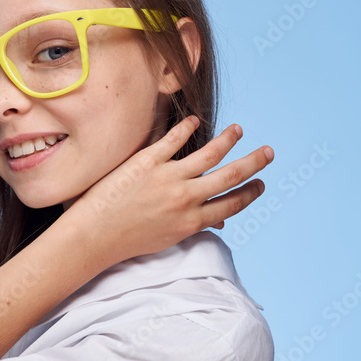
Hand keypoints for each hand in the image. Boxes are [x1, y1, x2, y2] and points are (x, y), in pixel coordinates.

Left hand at [66, 116, 272, 265]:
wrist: (92, 236)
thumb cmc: (127, 240)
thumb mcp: (167, 239)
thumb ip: (193, 227)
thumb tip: (218, 223)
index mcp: (191, 222)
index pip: (231, 204)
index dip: (250, 194)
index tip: (261, 184)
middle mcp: (185, 199)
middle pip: (230, 177)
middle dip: (254, 163)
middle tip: (268, 152)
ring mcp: (167, 179)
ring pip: (209, 154)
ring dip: (228, 140)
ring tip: (238, 130)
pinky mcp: (147, 162)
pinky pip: (173, 140)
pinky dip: (186, 128)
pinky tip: (195, 120)